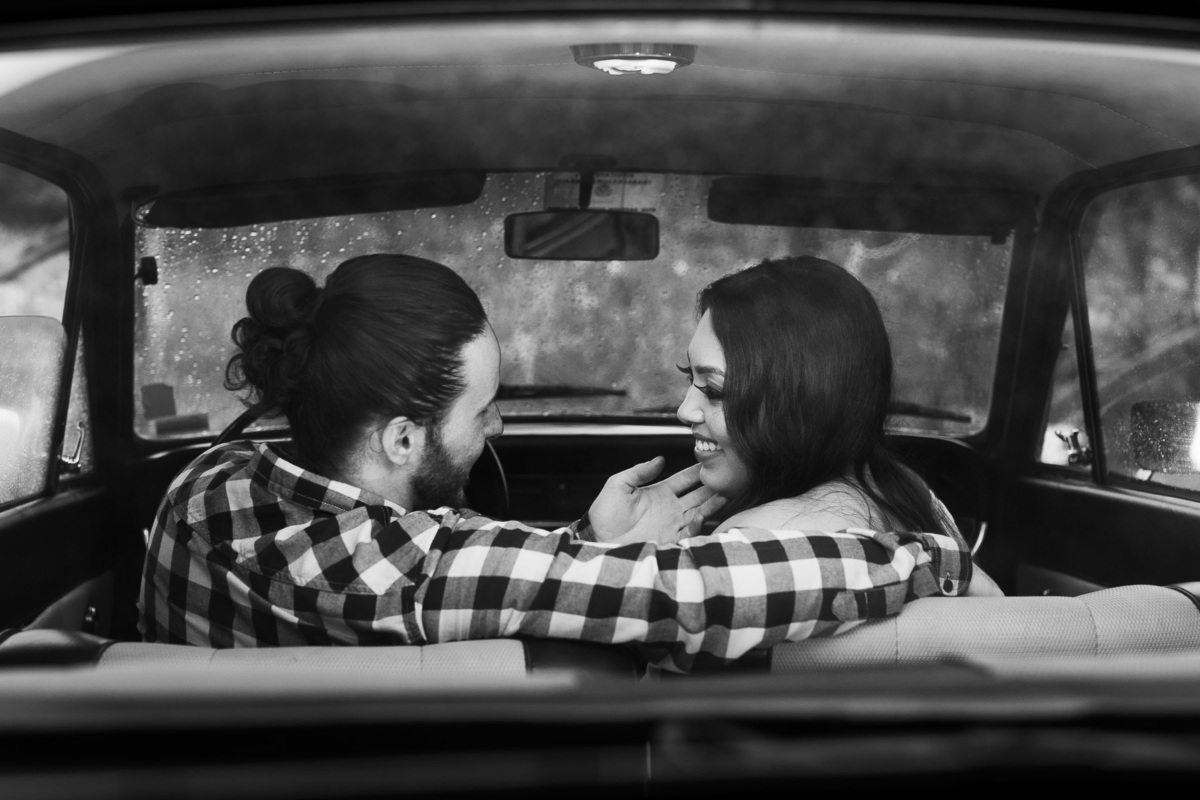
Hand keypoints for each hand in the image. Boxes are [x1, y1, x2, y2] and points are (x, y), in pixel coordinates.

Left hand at [587, 457, 725, 544]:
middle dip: (713, 487)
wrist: (598, 539)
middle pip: (698, 495)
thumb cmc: (604, 513)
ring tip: (726, 495)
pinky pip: (689, 533)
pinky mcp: (669, 540)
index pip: (684, 479)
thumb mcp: (618, 485)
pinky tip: (701, 516)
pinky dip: (697, 525)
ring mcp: (671, 525)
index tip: (712, 461)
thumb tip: (660, 459)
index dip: (697, 471)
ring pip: (699, 512)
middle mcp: (670, 508)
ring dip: (712, 505)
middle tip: (728, 477)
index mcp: (659, 493)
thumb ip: (639, 471)